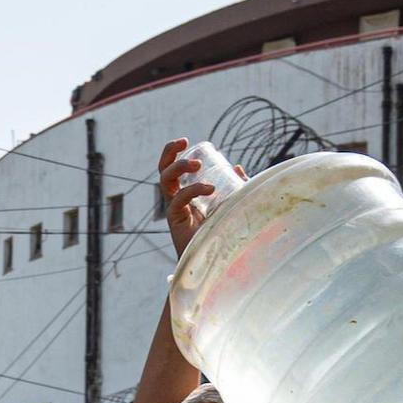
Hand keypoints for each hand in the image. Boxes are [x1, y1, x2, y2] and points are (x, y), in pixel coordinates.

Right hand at [159, 138, 242, 260]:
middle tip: (184, 142)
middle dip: (169, 153)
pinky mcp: (176, 222)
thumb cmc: (224, 234)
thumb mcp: (232, 204)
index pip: (173, 170)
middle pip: (163, 171)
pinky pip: (178, 200)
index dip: (175, 153)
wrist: (217, 261)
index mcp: (186, 195)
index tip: (187, 140)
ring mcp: (175, 211)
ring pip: (165, 181)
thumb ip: (235, 188)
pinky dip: (193, 189)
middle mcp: (177, 201)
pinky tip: (209, 189)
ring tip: (196, 163)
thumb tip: (238, 167)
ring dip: (179, 166)